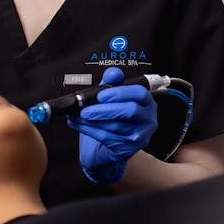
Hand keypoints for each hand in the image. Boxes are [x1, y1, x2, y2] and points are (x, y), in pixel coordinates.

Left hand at [67, 67, 157, 184]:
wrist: (107, 147)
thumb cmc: (112, 118)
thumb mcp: (111, 97)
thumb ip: (111, 82)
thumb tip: (112, 73)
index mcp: (146, 102)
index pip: (139, 94)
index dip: (120, 93)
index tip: (101, 95)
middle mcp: (147, 119)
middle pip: (130, 111)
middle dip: (105, 110)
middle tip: (85, 110)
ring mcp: (140, 136)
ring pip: (115, 126)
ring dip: (91, 120)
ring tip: (76, 115)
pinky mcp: (127, 150)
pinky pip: (106, 137)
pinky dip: (88, 129)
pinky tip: (77, 123)